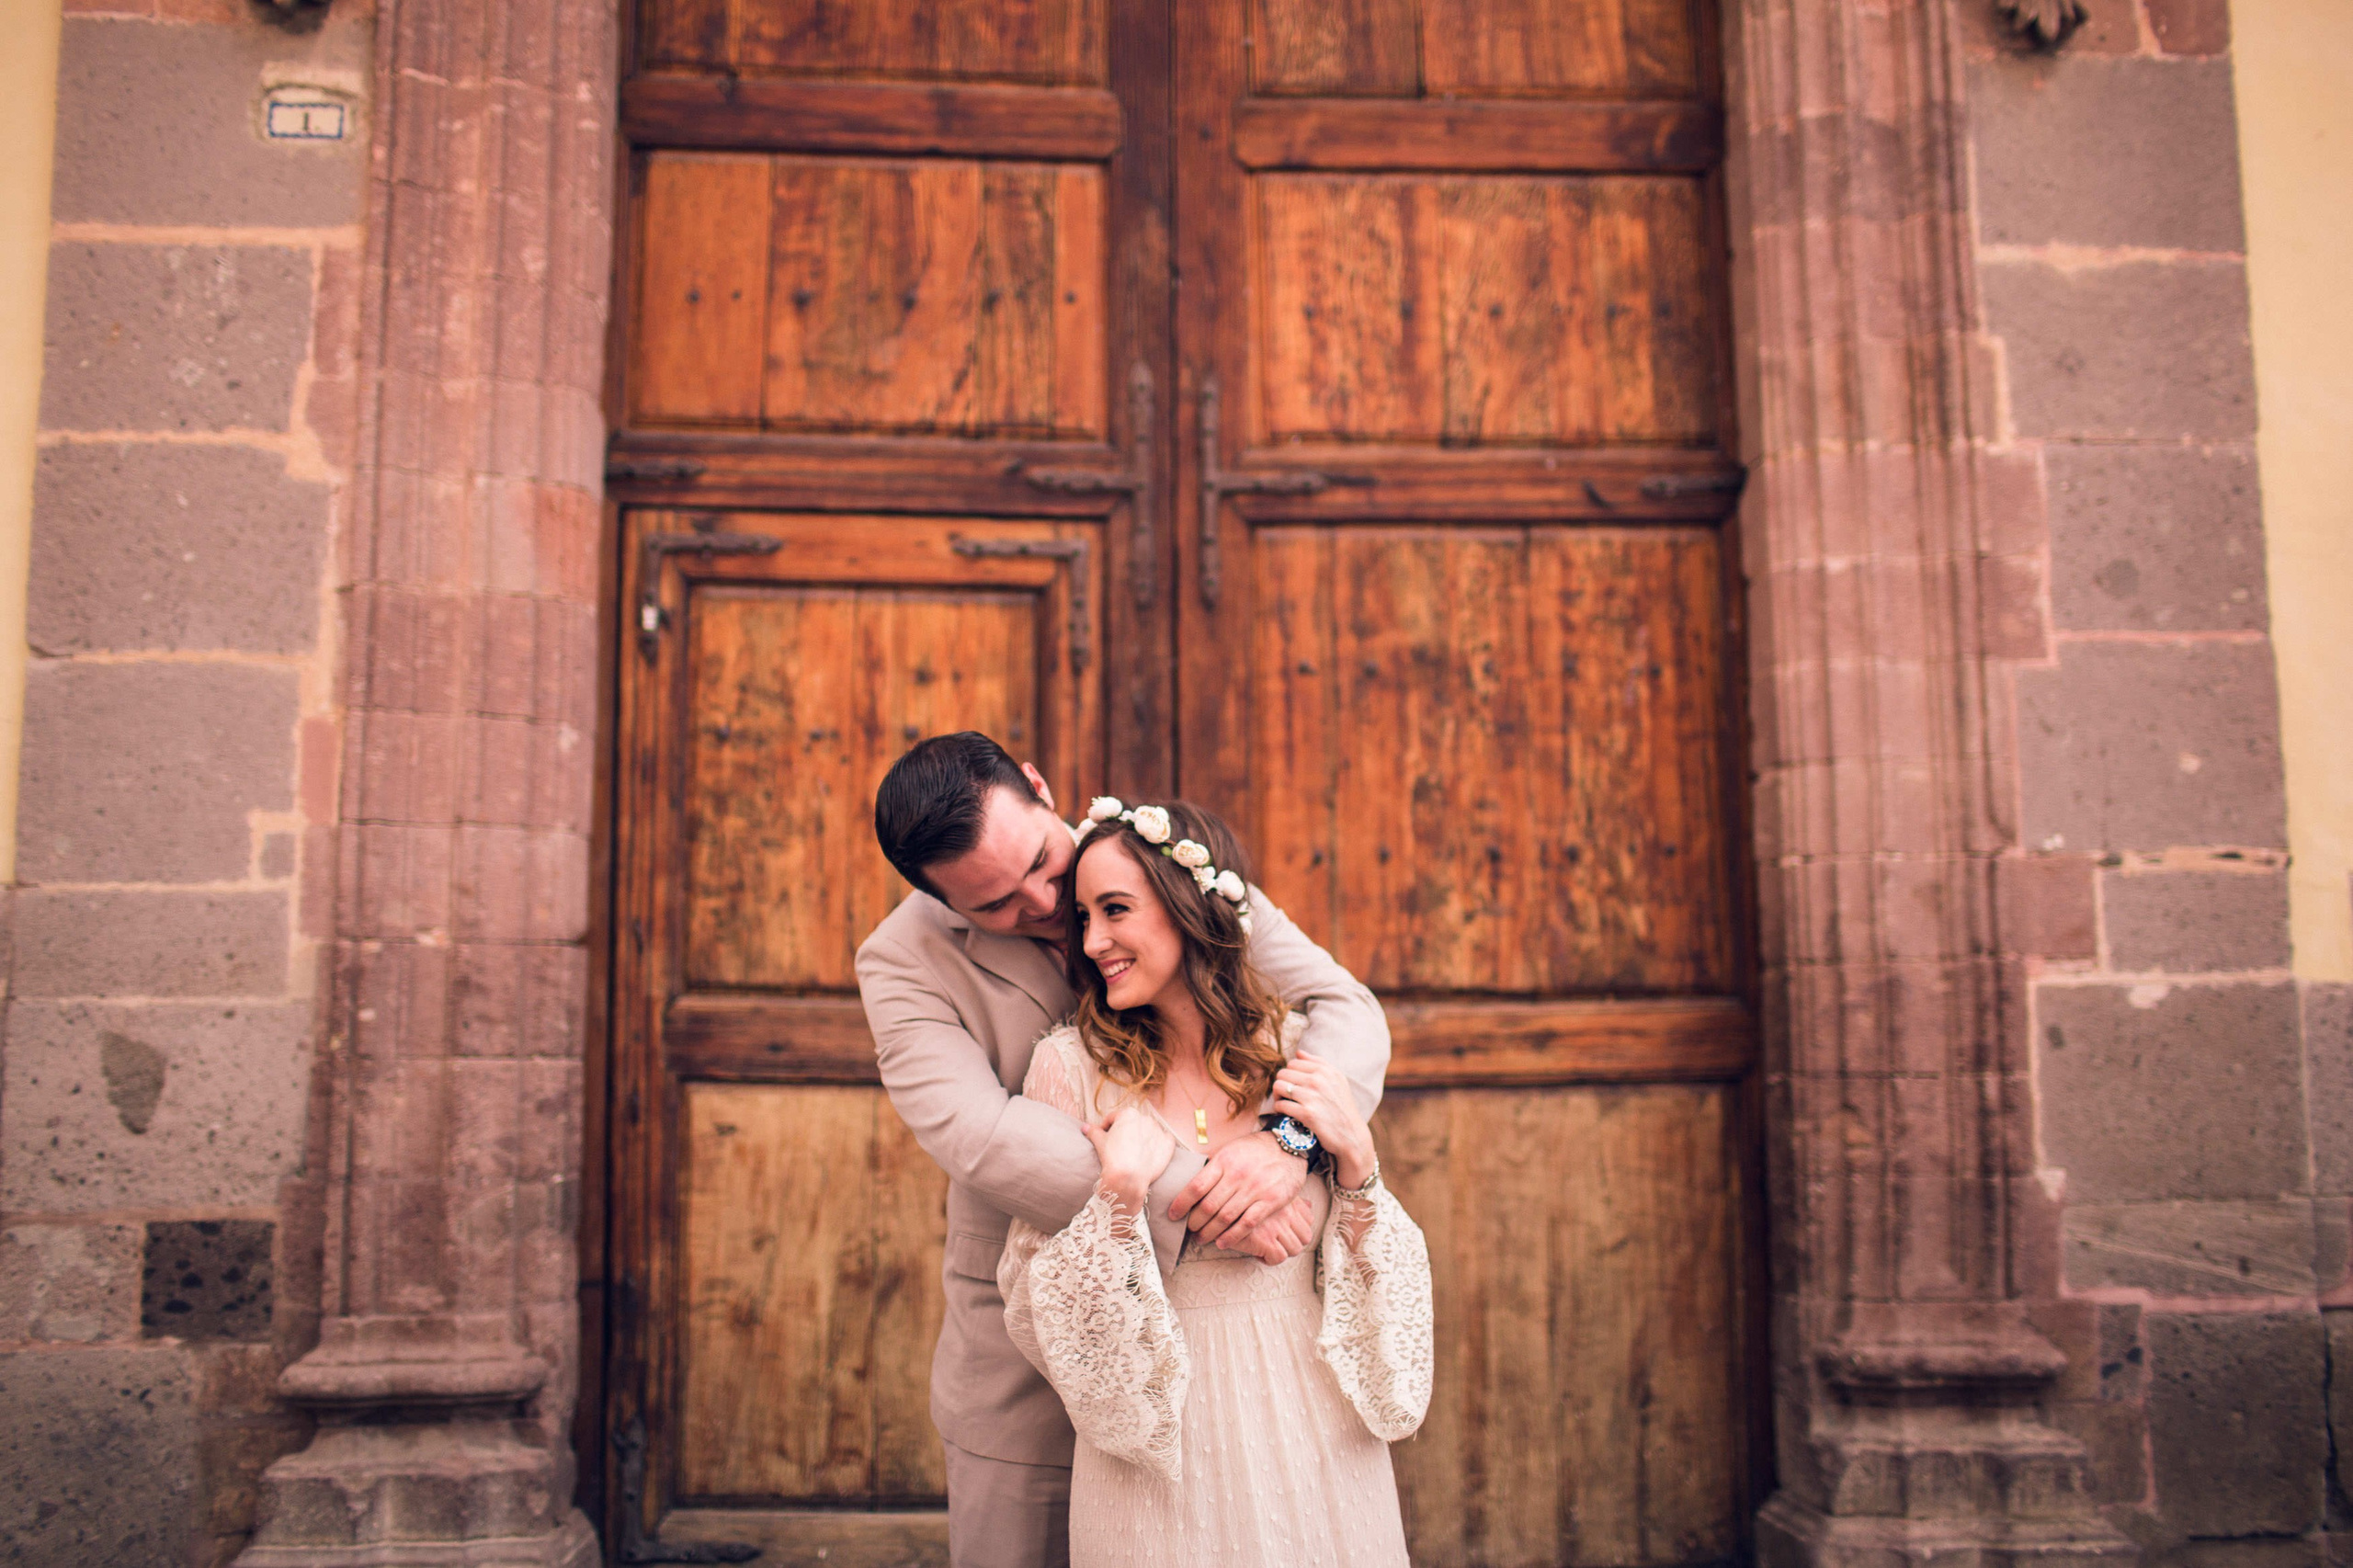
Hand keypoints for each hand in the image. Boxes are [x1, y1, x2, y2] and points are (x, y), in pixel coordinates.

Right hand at [1082, 1104, 1170, 1214]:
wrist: (1129, 1177)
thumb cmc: (1113, 1157)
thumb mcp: (1099, 1142)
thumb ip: (1093, 1131)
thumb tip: (1085, 1127)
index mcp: (1128, 1113)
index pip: (1114, 1118)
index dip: (1107, 1128)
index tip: (1105, 1138)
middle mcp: (1145, 1118)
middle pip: (1132, 1123)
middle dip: (1126, 1132)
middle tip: (1119, 1147)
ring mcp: (1158, 1130)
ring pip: (1148, 1131)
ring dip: (1142, 1137)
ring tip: (1134, 1153)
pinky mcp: (1168, 1144)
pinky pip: (1163, 1141)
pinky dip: (1157, 1145)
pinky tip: (1149, 1155)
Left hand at [1169, 1130, 1310, 1249]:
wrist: (1289, 1146)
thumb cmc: (1255, 1149)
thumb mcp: (1231, 1148)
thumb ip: (1213, 1163)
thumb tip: (1188, 1176)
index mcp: (1224, 1161)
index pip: (1196, 1186)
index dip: (1181, 1203)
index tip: (1173, 1214)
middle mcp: (1237, 1175)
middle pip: (1208, 1206)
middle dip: (1194, 1222)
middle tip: (1188, 1230)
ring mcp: (1254, 1189)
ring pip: (1225, 1217)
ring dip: (1209, 1232)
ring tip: (1201, 1238)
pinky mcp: (1270, 1201)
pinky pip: (1247, 1223)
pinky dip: (1232, 1236)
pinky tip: (1222, 1242)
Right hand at [1212, 1195, 1314, 1263]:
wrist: (1217, 1196)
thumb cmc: (1242, 1191)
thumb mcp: (1268, 1187)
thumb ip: (1288, 1197)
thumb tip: (1308, 1204)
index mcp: (1287, 1199)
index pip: (1309, 1219)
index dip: (1301, 1228)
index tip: (1286, 1232)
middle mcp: (1285, 1212)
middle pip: (1306, 1236)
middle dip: (1294, 1243)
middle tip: (1277, 1244)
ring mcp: (1276, 1225)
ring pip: (1294, 1248)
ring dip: (1282, 1251)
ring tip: (1264, 1249)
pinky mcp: (1264, 1239)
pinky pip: (1278, 1257)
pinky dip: (1269, 1259)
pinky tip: (1255, 1253)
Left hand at [1272, 1054, 1375, 1190]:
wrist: (1352, 1135)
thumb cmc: (1342, 1108)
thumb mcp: (1338, 1081)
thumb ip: (1318, 1063)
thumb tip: (1298, 1052)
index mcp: (1326, 1070)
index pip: (1293, 1062)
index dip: (1290, 1074)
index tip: (1293, 1085)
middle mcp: (1319, 1080)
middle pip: (1282, 1073)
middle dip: (1281, 1085)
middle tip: (1286, 1096)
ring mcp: (1312, 1096)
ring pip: (1278, 1087)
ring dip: (1278, 1097)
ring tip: (1285, 1104)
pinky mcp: (1306, 1113)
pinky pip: (1280, 1105)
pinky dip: (1279, 1110)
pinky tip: (1286, 1114)